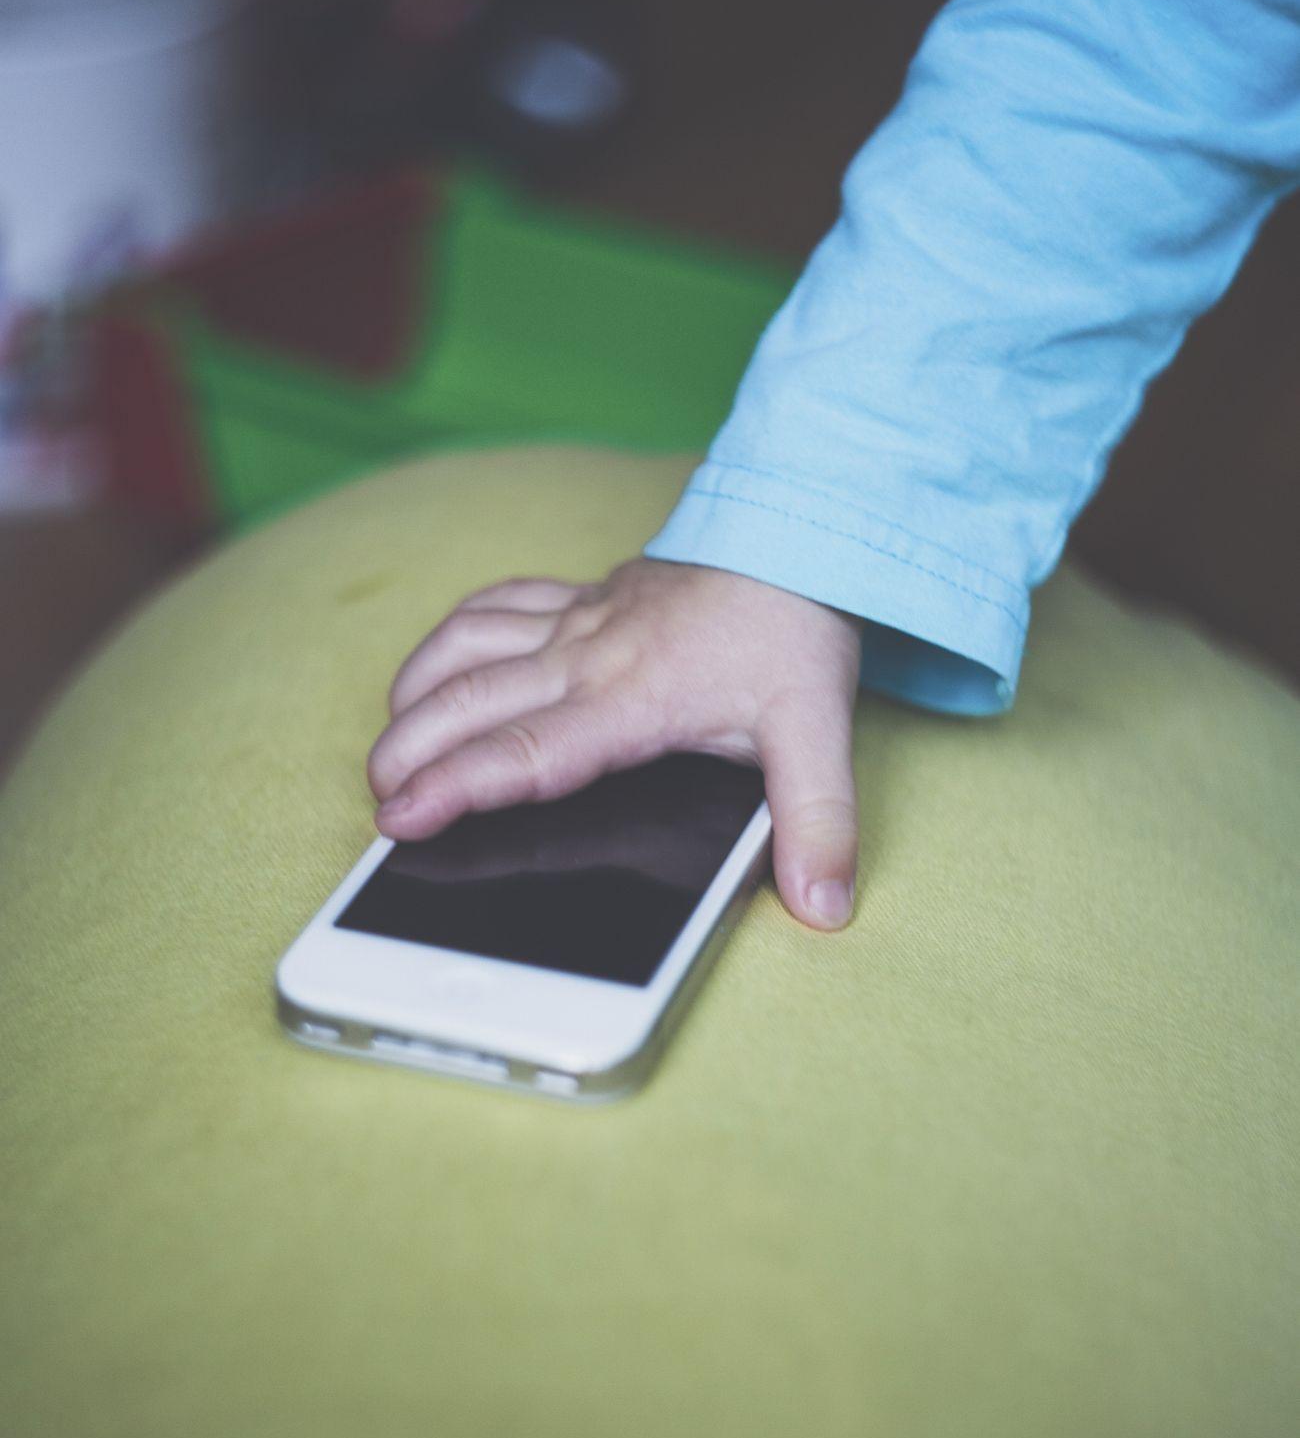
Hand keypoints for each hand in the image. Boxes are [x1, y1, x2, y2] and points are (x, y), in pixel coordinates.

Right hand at [366, 557, 863, 928]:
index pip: (526, 753)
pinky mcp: (578, 597)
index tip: (401, 818)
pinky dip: (449, 638)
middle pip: (468, 703)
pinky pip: (492, 606)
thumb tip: (824, 905)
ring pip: (464, 647)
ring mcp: (575, 621)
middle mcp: (586, 656)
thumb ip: (819, 824)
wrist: (800, 532)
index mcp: (631, 699)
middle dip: (407, 753)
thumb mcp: (819, 734)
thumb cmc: (795, 630)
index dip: (455, 786)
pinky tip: (434, 668)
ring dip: (414, 695)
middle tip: (378, 803)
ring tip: (389, 746)